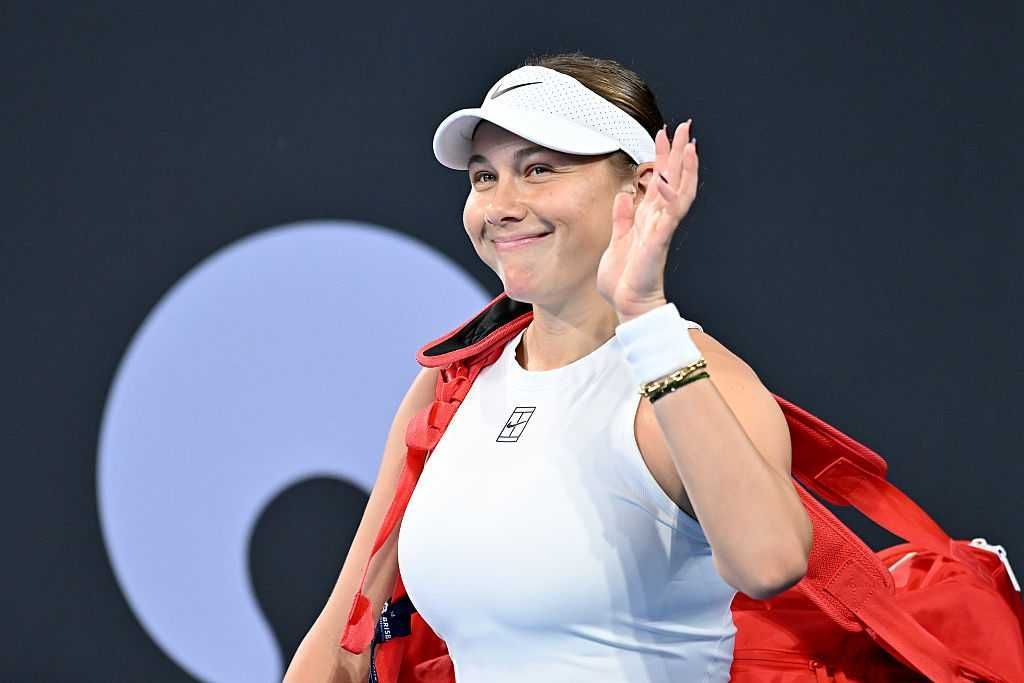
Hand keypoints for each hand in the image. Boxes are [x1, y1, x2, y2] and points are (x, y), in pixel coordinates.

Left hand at [596, 119, 698, 323]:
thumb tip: (624, 196)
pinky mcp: (658, 241)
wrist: (628, 304)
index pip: (659, 181)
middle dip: (678, 152)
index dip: (662, 157)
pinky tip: (666, 178)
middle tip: (684, 126)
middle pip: (674, 179)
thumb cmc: (624, 279)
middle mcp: (658, 220)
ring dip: (684, 168)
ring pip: (679, 192)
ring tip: (689, 145)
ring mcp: (661, 229)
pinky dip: (669, 196)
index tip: (663, 134)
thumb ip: (622, 218)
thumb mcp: (616, 240)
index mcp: (647, 219)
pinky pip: (668, 215)